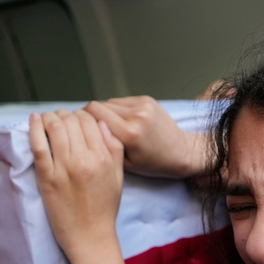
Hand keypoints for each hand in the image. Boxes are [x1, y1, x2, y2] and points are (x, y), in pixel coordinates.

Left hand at [30, 109, 129, 263]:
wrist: (90, 237)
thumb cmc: (104, 209)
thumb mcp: (119, 177)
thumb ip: (114, 149)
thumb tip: (102, 124)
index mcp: (103, 158)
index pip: (89, 121)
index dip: (81, 115)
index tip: (75, 120)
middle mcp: (84, 159)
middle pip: (71, 121)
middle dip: (64, 115)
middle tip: (60, 119)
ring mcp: (64, 168)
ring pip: (54, 129)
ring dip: (49, 118)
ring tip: (46, 118)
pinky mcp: (47, 178)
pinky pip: (38, 146)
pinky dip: (34, 129)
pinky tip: (34, 120)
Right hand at [84, 96, 205, 178]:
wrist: (181, 152)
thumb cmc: (152, 163)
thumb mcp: (124, 163)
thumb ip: (104, 143)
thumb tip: (83, 126)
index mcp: (129, 133)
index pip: (93, 112)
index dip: (83, 119)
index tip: (82, 129)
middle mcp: (136, 115)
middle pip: (99, 105)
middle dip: (94, 117)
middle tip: (96, 131)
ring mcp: (143, 105)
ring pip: (110, 102)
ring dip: (107, 113)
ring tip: (114, 129)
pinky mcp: (147, 99)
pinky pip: (122, 101)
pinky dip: (119, 110)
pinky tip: (126, 123)